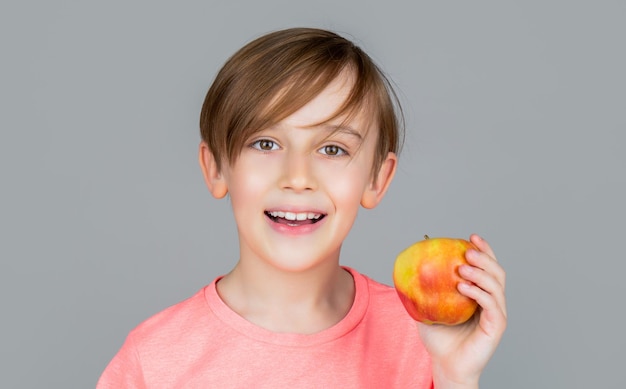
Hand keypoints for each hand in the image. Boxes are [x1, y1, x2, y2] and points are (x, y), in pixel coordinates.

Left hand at [418, 234, 506, 387]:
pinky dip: (479, 293)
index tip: (470, 237)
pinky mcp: (496, 327)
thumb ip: (423, 285)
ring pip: (497, 286)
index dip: (483, 250)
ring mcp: (496, 314)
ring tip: (463, 267)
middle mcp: (492, 301)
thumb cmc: (438, 337)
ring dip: (481, 273)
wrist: (445, 365)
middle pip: (497, 272)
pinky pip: (492, 306)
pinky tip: (463, 287)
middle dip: (485, 257)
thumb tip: (413, 259)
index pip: (487, 267)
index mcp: (481, 294)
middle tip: (467, 250)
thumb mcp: (426, 306)